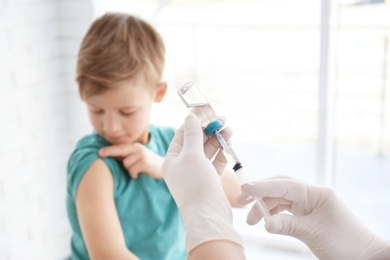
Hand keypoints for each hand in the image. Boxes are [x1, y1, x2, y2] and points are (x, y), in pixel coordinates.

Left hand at [99, 143, 163, 178]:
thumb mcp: (137, 157)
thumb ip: (127, 156)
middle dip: (110, 153)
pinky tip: (138, 174)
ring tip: (136, 171)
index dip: (109, 150)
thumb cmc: (148, 164)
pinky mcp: (144, 162)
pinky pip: (132, 170)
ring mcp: (141, 155)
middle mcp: (137, 149)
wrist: (164, 167)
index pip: (119, 147)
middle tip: (100, 154)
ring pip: (126, 164)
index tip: (99, 152)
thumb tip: (112, 157)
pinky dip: (134, 174)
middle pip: (120, 152)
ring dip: (129, 170)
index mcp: (135, 147)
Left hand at [163, 113, 241, 252]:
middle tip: (222, 119)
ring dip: (218, 140)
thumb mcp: (192, 155)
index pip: (182, 135)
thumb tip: (190, 117)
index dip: (194, 122)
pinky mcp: (209, 180)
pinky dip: (222, 153)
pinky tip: (228, 145)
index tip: (206, 111)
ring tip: (229, 130)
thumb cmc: (195, 184)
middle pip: (196, 142)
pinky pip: (215, 162)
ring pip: (207, 151)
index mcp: (172, 160)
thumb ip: (193, 135)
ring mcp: (196, 174)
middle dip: (209, 130)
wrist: (208, 216)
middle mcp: (182, 166)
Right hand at [237, 176, 389, 259]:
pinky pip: (285, 210)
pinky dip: (273, 214)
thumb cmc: (346, 242)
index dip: (263, 186)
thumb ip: (288, 225)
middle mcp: (311, 195)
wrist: (363, 255)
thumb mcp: (314, 233)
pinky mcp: (306, 214)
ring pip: (279, 199)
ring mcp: (308, 204)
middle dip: (259, 193)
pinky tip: (265, 221)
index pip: (285, 184)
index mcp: (316, 193)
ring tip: (251, 220)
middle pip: (279, 187)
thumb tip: (265, 223)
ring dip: (264, 207)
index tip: (245, 188)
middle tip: (241, 200)